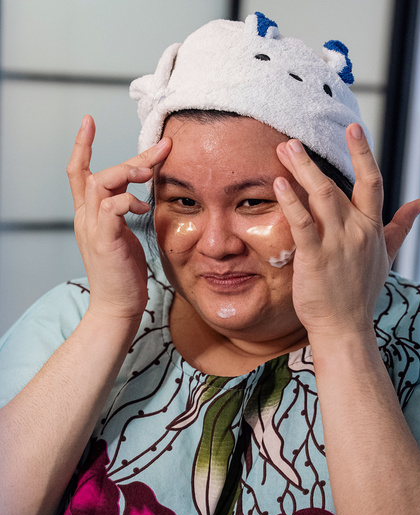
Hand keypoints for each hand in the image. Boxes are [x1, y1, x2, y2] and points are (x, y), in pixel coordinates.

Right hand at [67, 115, 171, 323]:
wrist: (117, 308)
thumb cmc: (124, 275)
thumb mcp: (124, 237)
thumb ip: (125, 214)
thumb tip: (141, 196)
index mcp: (89, 216)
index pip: (79, 173)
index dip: (82, 146)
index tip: (88, 121)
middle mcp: (86, 218)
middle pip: (97, 173)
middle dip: (130, 156)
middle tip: (160, 147)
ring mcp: (92, 229)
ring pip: (100, 183)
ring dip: (127, 172)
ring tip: (150, 174)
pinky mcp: (104, 240)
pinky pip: (111, 207)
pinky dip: (129, 201)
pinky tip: (144, 208)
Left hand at [273, 124, 419, 340]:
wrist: (346, 326)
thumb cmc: (361, 292)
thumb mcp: (386, 255)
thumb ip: (400, 226)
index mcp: (372, 228)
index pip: (372, 182)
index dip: (363, 153)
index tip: (353, 128)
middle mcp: (356, 231)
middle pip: (337, 184)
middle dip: (312, 161)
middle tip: (292, 142)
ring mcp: (336, 243)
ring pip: (320, 196)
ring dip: (301, 170)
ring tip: (284, 150)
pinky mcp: (315, 258)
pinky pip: (303, 223)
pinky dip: (291, 201)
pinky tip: (279, 184)